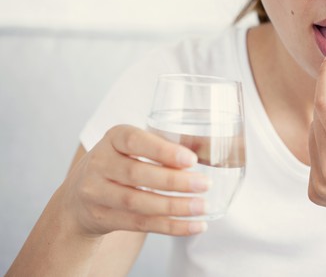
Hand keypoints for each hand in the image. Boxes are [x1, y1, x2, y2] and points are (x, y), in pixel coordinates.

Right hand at [59, 125, 209, 236]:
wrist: (78, 197)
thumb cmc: (121, 163)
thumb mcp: (134, 147)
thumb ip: (164, 146)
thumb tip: (208, 148)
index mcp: (113, 138)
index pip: (134, 141)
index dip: (163, 151)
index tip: (191, 159)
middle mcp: (100, 163)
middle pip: (137, 174)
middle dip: (174, 181)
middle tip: (205, 184)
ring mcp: (96, 193)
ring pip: (138, 202)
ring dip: (175, 206)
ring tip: (202, 206)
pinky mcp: (103, 218)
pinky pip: (140, 224)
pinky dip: (170, 226)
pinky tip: (194, 225)